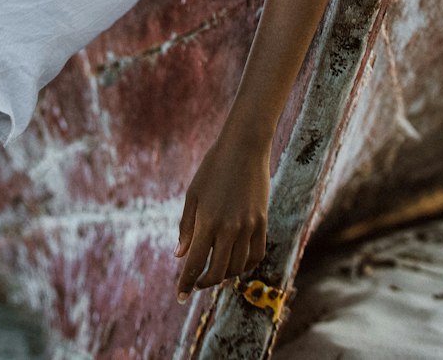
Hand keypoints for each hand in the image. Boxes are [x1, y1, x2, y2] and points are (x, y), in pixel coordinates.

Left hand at [175, 131, 269, 302]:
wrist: (244, 147)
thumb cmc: (213, 167)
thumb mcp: (193, 194)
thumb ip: (187, 227)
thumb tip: (180, 255)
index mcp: (208, 222)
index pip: (196, 263)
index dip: (186, 283)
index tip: (180, 296)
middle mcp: (229, 228)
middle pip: (217, 271)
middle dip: (204, 282)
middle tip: (196, 282)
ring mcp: (249, 227)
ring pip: (237, 267)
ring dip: (224, 275)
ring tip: (214, 271)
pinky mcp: (262, 222)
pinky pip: (256, 255)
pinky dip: (245, 265)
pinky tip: (235, 262)